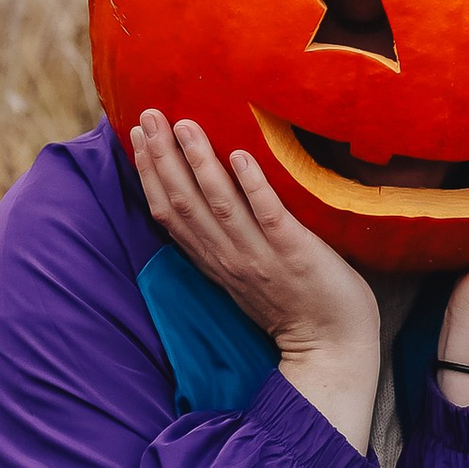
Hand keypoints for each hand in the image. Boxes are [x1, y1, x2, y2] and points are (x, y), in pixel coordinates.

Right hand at [129, 113, 381, 451]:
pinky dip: (252, 186)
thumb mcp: (247, 277)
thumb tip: (212, 202)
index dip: (149, 174)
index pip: (170, 213)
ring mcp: (261, 256)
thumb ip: (228, 243)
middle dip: (162, 158)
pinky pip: (269, 216)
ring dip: (199, 163)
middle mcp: (230, 258)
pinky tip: (241, 156)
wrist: (331, 351)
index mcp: (215, 262)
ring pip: (219, 205)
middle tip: (147, 116)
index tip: (136, 136)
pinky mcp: (295, 254)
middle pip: (185, 203)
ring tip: (184, 125)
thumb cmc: (296, 309)